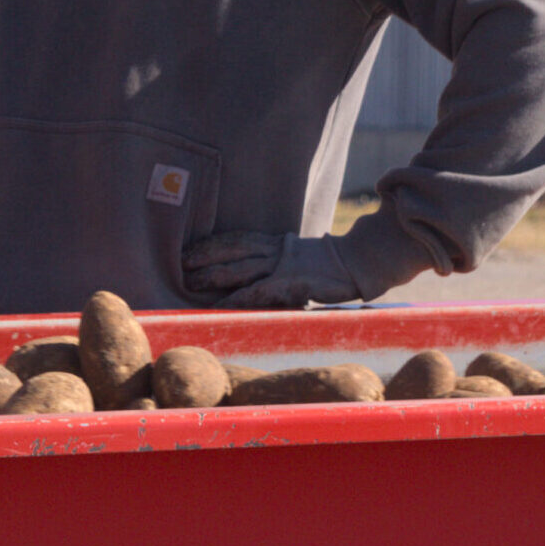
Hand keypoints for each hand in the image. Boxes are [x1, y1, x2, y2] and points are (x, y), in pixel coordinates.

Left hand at [183, 231, 359, 307]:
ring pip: (241, 267)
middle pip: (234, 250)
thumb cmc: (335, 267)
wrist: (363, 263)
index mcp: (280, 243)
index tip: (191, 249)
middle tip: (181, 265)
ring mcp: (284, 265)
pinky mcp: (292, 282)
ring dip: (213, 274)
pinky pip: (258, 291)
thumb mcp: (304, 262)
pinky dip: (236, 299)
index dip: (214, 243)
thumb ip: (283, 266)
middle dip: (206, 256)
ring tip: (190, 282)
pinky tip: (220, 306)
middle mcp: (278, 251)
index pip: (239, 239)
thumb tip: (262, 281)